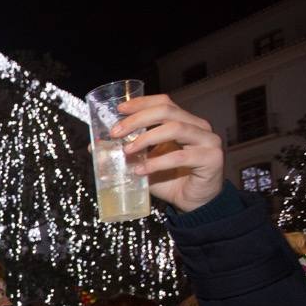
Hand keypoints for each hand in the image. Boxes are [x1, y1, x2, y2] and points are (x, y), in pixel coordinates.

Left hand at [113, 95, 223, 212]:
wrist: (194, 203)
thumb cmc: (171, 180)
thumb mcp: (145, 162)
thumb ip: (128, 151)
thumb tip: (94, 146)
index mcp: (184, 121)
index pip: (163, 103)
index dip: (141, 103)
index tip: (119, 110)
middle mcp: (198, 126)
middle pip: (167, 111)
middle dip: (138, 120)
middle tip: (116, 132)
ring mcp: (208, 140)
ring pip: (175, 129)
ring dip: (146, 138)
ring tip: (127, 151)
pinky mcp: (211, 158)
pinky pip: (180, 157)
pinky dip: (157, 162)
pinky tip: (140, 170)